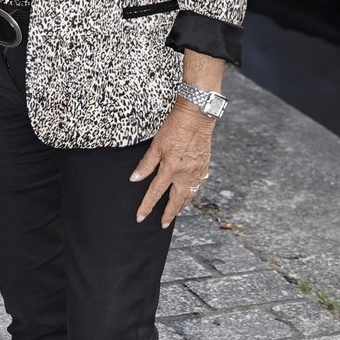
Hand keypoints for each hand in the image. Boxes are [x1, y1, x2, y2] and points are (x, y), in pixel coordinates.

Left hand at [130, 100, 213, 227]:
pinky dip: (192, 193)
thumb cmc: (175, 127)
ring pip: (189, 195)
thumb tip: (134, 179)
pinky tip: (188, 194)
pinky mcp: (205, 166)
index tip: (140, 217)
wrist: (197, 116)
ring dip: (181, 206)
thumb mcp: (156, 145)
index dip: (147, 207)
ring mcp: (197, 171)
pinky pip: (198, 185)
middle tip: (163, 224)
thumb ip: (146, 164)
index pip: (155, 193)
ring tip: (175, 212)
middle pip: (176, 201)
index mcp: (170, 168)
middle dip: (169, 214)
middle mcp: (185, 174)